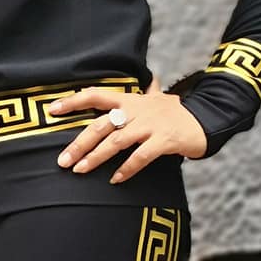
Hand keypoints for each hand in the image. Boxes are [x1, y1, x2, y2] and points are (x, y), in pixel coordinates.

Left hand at [47, 74, 207, 179]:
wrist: (208, 118)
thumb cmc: (178, 112)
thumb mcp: (158, 99)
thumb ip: (147, 92)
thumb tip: (149, 80)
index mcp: (131, 100)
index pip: (96, 95)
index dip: (73, 101)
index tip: (51, 110)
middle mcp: (137, 110)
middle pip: (101, 125)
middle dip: (79, 143)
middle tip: (62, 160)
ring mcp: (151, 125)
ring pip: (116, 140)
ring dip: (96, 157)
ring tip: (80, 170)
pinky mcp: (165, 140)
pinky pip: (141, 156)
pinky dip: (127, 168)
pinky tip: (115, 180)